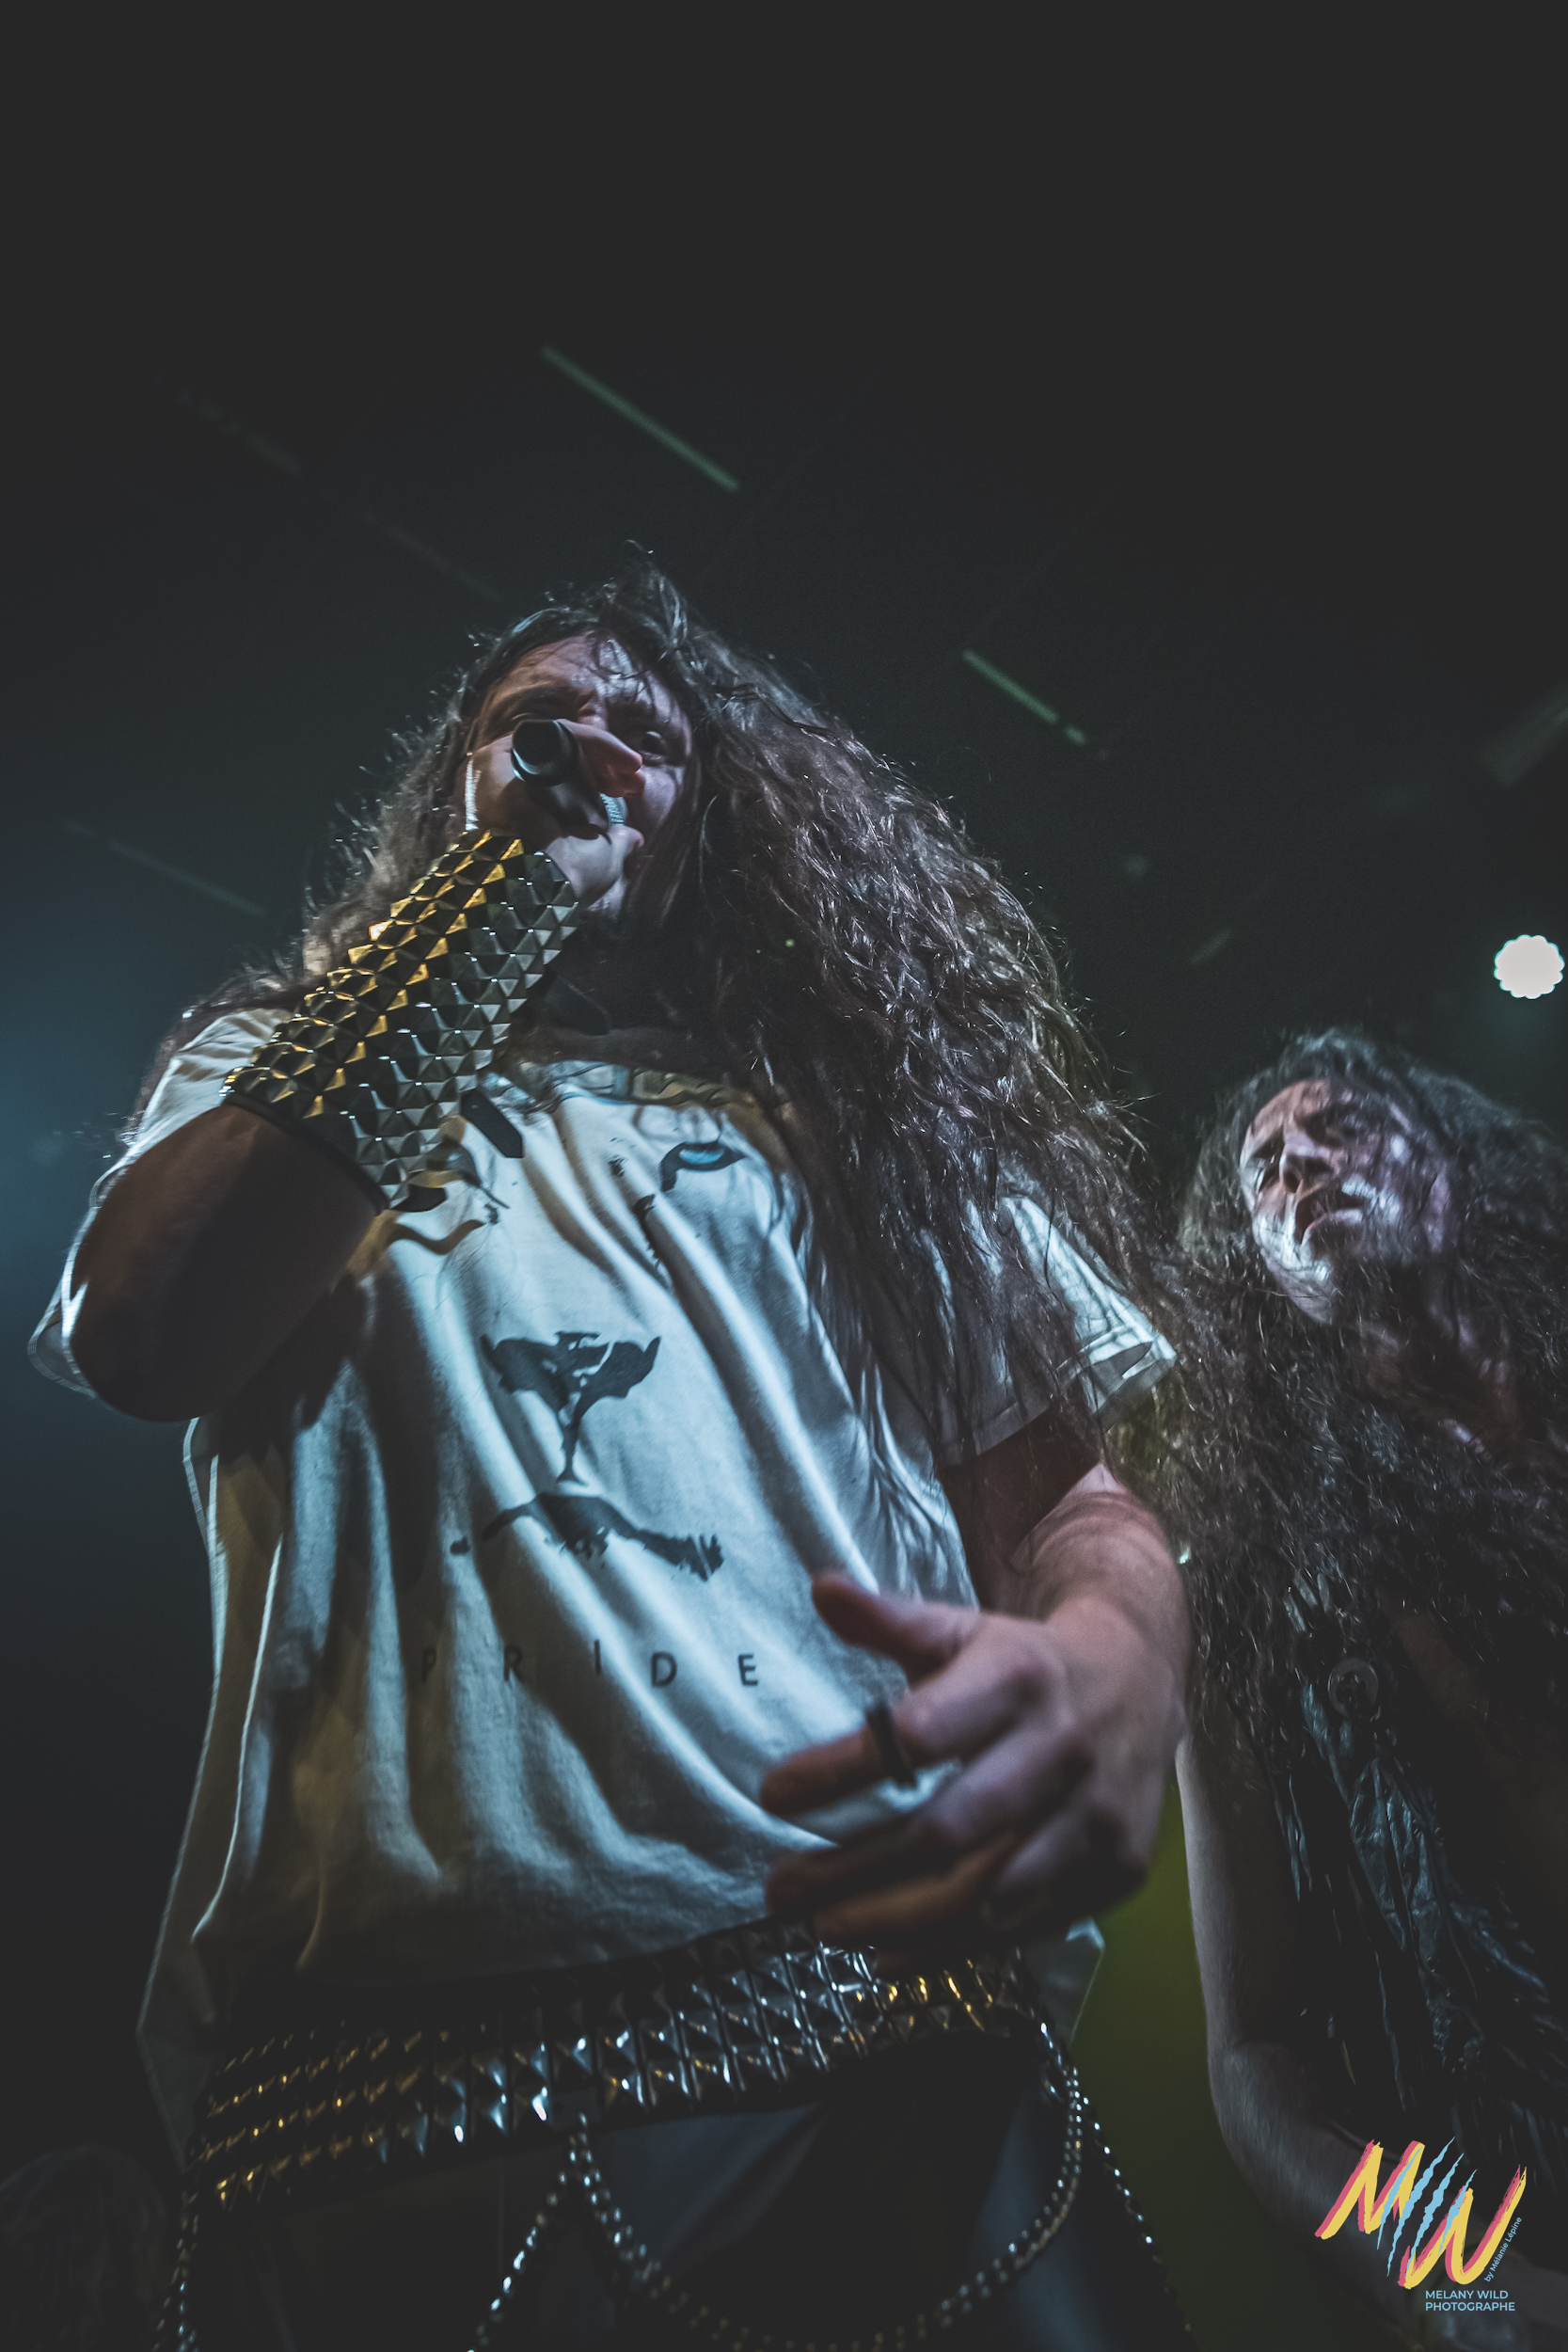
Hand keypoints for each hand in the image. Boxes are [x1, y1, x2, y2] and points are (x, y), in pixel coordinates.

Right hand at [464, 716, 645, 908]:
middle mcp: (513, 790)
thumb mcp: (602, 860)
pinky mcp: (500, 753)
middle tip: (635, 775)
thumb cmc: (567, 876)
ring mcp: (503, 770)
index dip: (603, 781)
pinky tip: (615, 752)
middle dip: (606, 764)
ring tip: (631, 766)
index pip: (568, 783)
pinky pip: (550, 733)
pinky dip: (586, 737)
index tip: (632, 788)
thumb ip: (616, 843)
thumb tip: (633, 839)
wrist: (540, 878)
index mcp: (531, 815)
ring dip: (601, 749)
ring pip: (560, 743)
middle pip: (564, 759)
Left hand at [761, 1577, 1181, 1962]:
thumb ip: (889, 1619)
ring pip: (984, 1893)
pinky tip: (887, 1953)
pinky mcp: (1113, 1870)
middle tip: (782, 1888)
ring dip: (894, 1920)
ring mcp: (1094, 1818)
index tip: (773, 1794)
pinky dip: (950, 1949)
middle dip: (856, 1868)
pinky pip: (1024, 1927)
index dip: (843, 1771)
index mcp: (1017, 1680)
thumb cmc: (1025, 1663)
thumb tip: (822, 1588)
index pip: (919, 1736)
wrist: (1141, 1678)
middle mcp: (1061, 1750)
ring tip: (822, 1928)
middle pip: (948, 1829)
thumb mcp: (962, 1629)